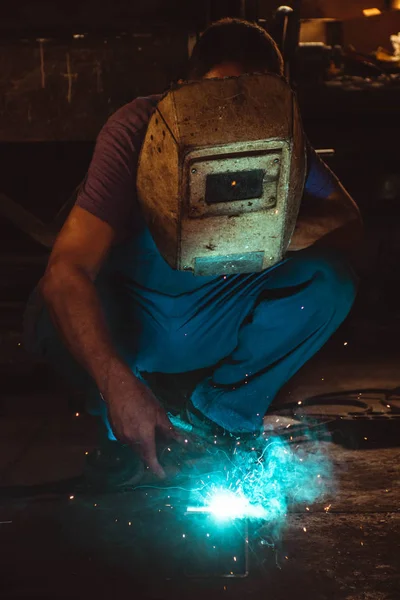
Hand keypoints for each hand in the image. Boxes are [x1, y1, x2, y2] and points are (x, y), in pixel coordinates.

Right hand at [103, 363, 178, 477]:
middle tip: (162, 449)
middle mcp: (130, 441)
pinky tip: (140, 426)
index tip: (163, 475)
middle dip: (152, 454)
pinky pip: (128, 439)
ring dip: (144, 445)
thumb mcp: (159, 413)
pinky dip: (136, 438)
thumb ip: (168, 430)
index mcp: (143, 438)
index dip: (157, 469)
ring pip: (135, 446)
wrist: (117, 387)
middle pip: (143, 454)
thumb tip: (180, 441)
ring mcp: (121, 436)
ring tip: (151, 434)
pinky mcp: (115, 431)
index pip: (151, 460)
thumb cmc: (141, 398)